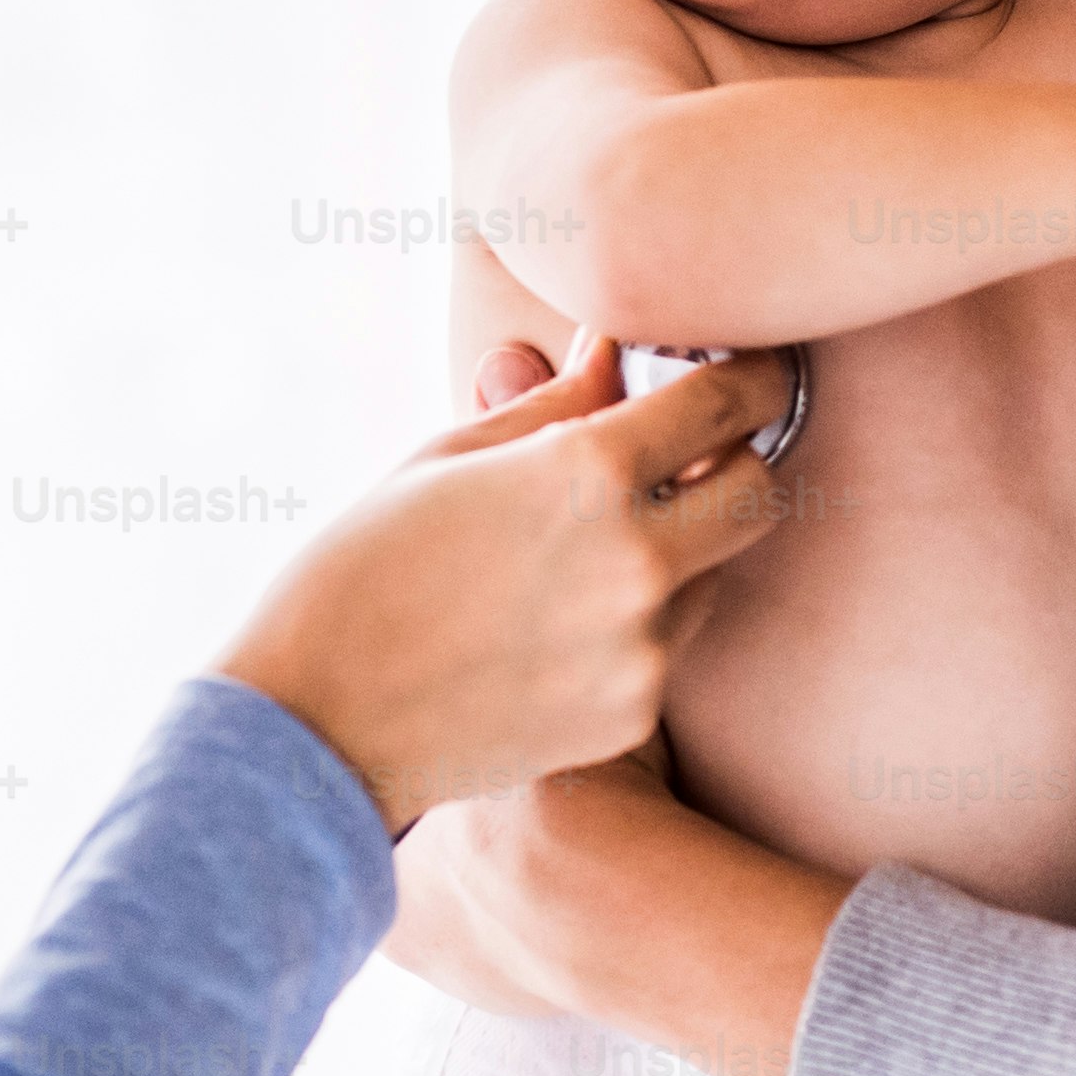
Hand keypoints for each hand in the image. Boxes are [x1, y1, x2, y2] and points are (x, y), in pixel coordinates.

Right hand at [218, 336, 793, 828]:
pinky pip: (671, 646)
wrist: (315, 724)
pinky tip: (556, 626)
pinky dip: (640, 623)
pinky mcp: (632, 717)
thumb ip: (553, 405)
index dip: (755, 377)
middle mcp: (636, 562)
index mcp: (585, 474)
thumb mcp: (446, 457)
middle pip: (760, 494)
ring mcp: (642, 649)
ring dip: (683, 550)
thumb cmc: (359, 569)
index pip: (728, 404)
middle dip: (734, 467)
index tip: (757, 372)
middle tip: (684, 462)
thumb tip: (613, 351)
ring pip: (717, 574)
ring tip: (580, 556)